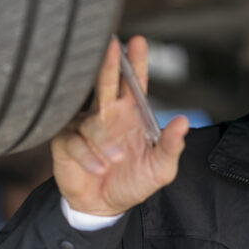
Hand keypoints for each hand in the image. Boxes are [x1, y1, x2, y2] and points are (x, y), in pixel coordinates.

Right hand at [52, 36, 188, 215]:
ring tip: (116, 159)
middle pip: (104, 82)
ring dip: (104, 141)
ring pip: (91, 122)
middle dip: (108, 63)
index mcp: (130, 113)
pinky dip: (89, 156)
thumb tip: (183, 121)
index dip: (136, 62)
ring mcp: (83, 126)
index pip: (134, 83)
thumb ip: (171, 147)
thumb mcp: (160, 169)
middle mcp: (106, 113)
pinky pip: (75, 142)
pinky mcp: (65, 143)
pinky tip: (99, 168)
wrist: (104, 207)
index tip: (137, 41)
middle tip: (111, 44)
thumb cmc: (132, 182)